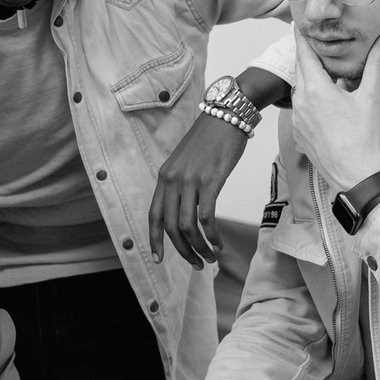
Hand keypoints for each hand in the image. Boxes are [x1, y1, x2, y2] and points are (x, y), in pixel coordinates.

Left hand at [148, 115, 247, 268]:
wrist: (227, 115)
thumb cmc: (210, 140)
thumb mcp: (187, 162)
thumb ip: (182, 184)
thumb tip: (186, 211)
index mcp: (164, 177)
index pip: (153, 216)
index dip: (154, 240)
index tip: (158, 259)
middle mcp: (173, 180)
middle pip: (170, 227)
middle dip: (182, 251)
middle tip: (196, 264)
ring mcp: (190, 180)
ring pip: (187, 226)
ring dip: (199, 247)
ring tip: (210, 257)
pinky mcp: (210, 180)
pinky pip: (207, 217)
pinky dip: (212, 235)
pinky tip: (219, 244)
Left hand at [290, 31, 379, 192]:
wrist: (354, 176)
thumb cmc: (362, 138)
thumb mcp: (371, 97)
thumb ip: (377, 64)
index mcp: (315, 89)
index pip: (303, 54)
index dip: (302, 37)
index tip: (298, 24)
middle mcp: (301, 102)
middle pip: (300, 71)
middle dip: (306, 57)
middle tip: (313, 43)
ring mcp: (298, 120)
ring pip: (300, 90)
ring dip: (310, 79)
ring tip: (323, 71)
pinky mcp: (299, 134)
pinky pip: (301, 109)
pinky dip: (310, 100)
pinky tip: (325, 102)